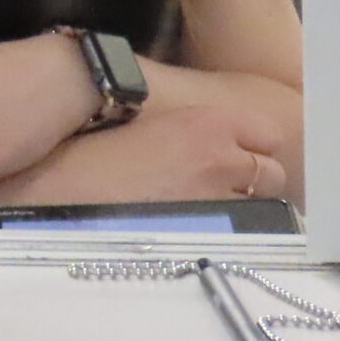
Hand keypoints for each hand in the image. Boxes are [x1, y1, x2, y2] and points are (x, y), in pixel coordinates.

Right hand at [0, 103, 287, 208]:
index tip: (245, 150)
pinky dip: (220, 227)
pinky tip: (194, 222)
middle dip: (257, 179)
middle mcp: (223, 159)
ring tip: (210, 203)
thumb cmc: (100, 129)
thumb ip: (195, 118)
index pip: (270, 133)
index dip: (257, 144)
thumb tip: (209, 122)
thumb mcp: (158, 108)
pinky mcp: (196, 231)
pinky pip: (229, 232)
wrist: (66, 169)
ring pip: (256, 208)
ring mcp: (213, 200)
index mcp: (213, 121)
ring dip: (241, 204)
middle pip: (273, 175)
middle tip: (231, 181)